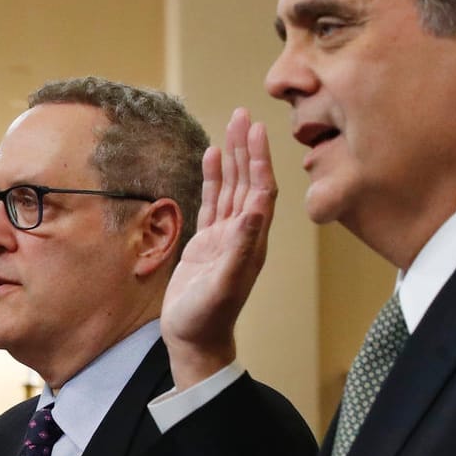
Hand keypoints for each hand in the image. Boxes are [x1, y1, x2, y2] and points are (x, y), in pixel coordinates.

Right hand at [160, 108, 276, 387]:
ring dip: (233, 158)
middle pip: (249, 182)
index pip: (261, 192)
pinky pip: (213, 202)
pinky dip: (214, 178)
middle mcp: (244, 234)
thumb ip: (239, 247)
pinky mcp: (207, 242)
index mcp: (253, 242)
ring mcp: (225, 236)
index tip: (257, 131)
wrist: (194, 339)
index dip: (260, 161)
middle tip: (244, 115)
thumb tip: (254, 211)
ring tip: (231, 126)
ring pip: (233, 188)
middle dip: (248, 149)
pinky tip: (212, 157)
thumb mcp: (223, 284)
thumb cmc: (207, 318)